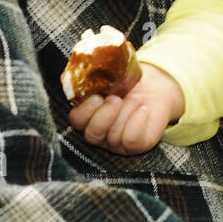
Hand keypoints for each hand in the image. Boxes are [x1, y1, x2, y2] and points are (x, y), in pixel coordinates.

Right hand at [68, 63, 184, 154]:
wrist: (154, 87)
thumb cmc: (127, 82)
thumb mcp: (108, 75)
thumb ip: (87, 76)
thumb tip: (68, 75)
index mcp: (88, 116)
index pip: (77, 121)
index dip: (85, 111)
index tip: (97, 96)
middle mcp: (100, 133)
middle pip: (92, 135)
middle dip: (104, 116)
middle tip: (116, 99)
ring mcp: (117, 143)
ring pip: (114, 136)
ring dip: (126, 112)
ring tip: (136, 98)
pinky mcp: (135, 146)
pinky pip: (131, 140)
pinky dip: (137, 121)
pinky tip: (144, 109)